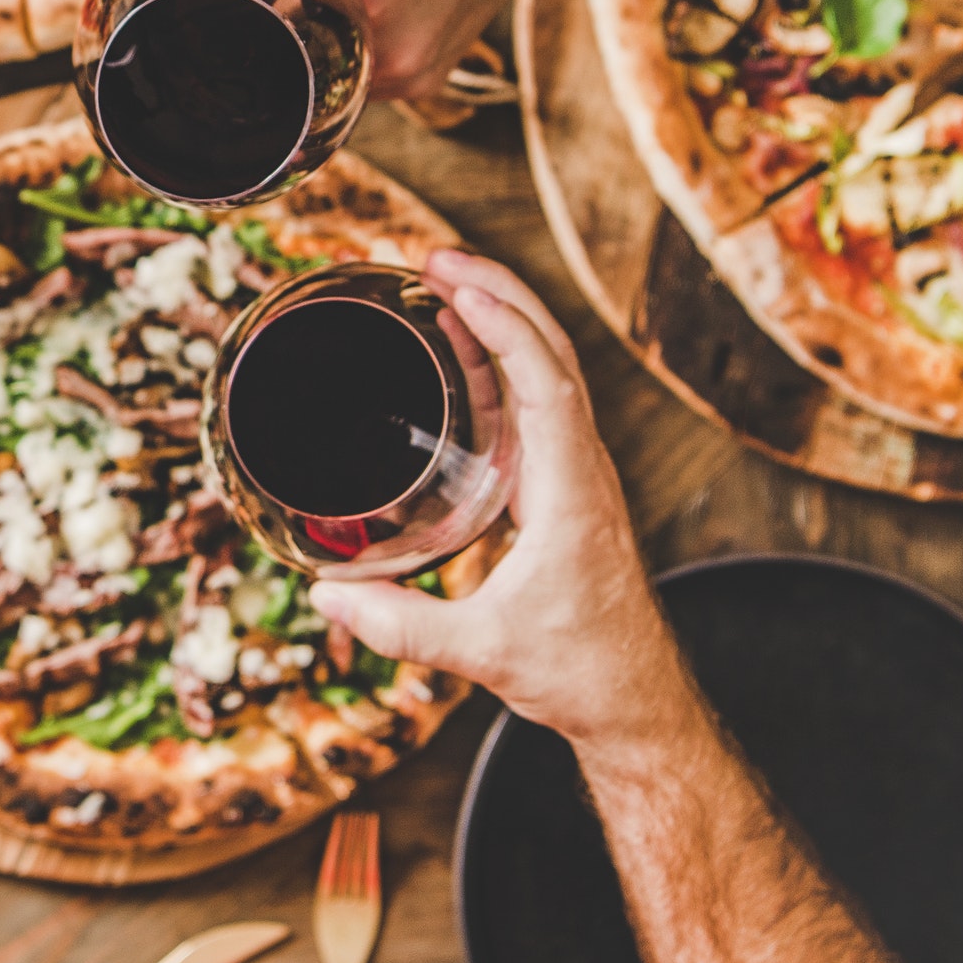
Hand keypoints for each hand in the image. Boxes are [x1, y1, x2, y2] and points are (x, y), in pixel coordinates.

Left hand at [278, 0, 584, 98]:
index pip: (262, 29)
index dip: (248, 1)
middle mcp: (392, 48)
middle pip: (294, 53)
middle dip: (284, 16)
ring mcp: (418, 69)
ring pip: (330, 65)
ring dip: (322, 29)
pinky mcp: (435, 71)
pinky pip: (366, 67)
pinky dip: (356, 35)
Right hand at [309, 250, 691, 755]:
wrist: (636, 703)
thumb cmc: (579, 674)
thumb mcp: (483, 653)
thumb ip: (402, 625)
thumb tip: (326, 596)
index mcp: (573, 496)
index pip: (550, 386)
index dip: (507, 328)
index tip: (460, 287)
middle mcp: (583, 471)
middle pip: (554, 356)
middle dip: (500, 294)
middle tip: (434, 259)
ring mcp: (578, 474)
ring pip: (551, 371)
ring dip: (503, 317)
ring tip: (444, 279)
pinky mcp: (564, 486)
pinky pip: (538, 400)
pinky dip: (502, 359)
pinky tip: (462, 347)